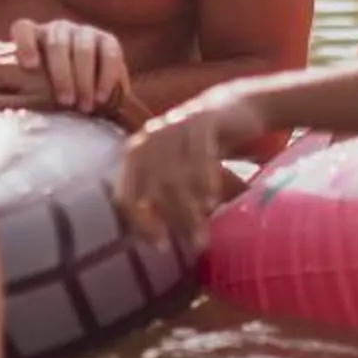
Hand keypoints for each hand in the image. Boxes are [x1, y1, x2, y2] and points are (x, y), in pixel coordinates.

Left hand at [0, 19, 138, 122]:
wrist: (90, 92)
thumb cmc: (50, 90)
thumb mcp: (28, 91)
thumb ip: (4, 96)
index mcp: (34, 37)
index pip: (22, 28)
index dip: (24, 44)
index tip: (28, 66)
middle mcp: (58, 29)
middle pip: (57, 42)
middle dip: (62, 73)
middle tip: (65, 101)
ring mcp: (83, 32)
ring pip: (83, 49)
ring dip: (84, 79)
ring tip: (84, 106)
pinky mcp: (107, 40)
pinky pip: (108, 54)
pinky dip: (106, 77)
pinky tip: (101, 97)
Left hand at [114, 88, 270, 243]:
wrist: (232, 110)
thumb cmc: (200, 151)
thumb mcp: (178, 174)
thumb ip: (164, 200)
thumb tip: (158, 245)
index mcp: (135, 156)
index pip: (125, 196)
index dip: (140, 224)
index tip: (161, 247)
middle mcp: (148, 139)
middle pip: (152, 188)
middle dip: (174, 219)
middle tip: (195, 245)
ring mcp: (173, 126)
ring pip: (176, 174)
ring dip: (191, 206)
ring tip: (206, 229)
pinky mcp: (201, 119)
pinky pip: (199, 153)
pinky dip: (204, 179)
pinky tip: (213, 199)